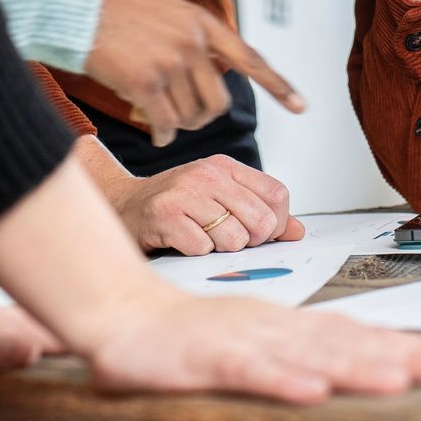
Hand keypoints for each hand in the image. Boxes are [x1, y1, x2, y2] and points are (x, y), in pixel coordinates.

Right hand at [0, 157, 420, 406]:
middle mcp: (279, 328)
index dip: (414, 347)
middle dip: (410, 354)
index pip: (364, 337)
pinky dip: (280, 379)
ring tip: (402, 378)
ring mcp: (245, 340)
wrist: (122, 313)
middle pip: (353, 342)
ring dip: (357, 366)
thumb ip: (301, 360)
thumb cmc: (190, 337)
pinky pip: (249, 371)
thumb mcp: (256, 349)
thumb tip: (349, 375)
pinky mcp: (208, 358)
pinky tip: (310, 391)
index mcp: (293, 328)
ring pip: (310, 354)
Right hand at [85, 0, 304, 148]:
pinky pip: (164, 124)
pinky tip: (155, 133)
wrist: (77, 7)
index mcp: (202, 23)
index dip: (278, 85)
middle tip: (184, 118)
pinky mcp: (145, 82)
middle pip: (218, 102)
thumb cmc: (116, 9)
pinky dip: (161, 134)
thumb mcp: (167, 10)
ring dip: (175, 124)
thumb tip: (211, 73)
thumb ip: (193, 37)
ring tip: (158, 114)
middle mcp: (193, 42)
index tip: (302, 106)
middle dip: (203, 117)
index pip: (250, 59)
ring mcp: (170, 62)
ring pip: (189, 116)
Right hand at [102, 153, 304, 253]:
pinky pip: (203, 248)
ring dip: (222, 250)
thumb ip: (259, 211)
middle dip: (251, 241)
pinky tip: (183, 242)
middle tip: (229, 241)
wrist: (122, 206)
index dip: (276, 223)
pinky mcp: (165, 216)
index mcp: (226, 167)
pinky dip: (196, 253)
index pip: (277, 194)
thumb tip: (298, 232)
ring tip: (203, 239)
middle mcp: (207, 174)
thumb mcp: (219, 199)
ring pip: (235, 238)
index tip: (260, 233)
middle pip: (261, 220)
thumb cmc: (175, 206)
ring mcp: (185, 193)